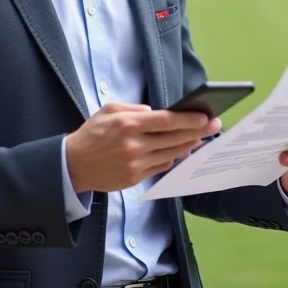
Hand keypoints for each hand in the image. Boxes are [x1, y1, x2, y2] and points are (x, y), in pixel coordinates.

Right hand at [65, 102, 220, 193]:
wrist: (73, 165)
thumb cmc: (92, 134)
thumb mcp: (109, 110)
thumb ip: (134, 109)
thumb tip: (156, 112)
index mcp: (128, 124)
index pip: (166, 120)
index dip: (189, 119)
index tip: (205, 117)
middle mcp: (134, 144)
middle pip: (174, 138)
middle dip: (198, 132)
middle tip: (214, 126)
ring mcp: (135, 163)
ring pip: (171, 154)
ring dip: (188, 146)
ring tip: (200, 138)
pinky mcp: (134, 178)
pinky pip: (161, 167)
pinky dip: (172, 158)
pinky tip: (180, 152)